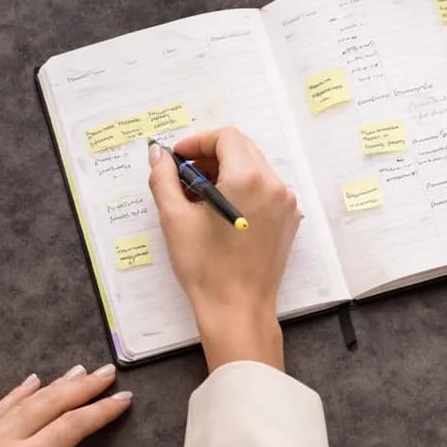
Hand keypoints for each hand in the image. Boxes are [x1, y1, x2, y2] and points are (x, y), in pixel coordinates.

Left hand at [0, 365, 131, 446]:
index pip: (71, 427)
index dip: (100, 412)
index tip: (122, 400)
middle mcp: (1, 442)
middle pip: (50, 404)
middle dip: (83, 387)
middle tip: (108, 374)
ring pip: (25, 401)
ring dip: (56, 385)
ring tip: (81, 372)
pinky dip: (19, 392)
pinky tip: (34, 381)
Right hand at [148, 128, 299, 370]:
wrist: (237, 309)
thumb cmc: (206, 268)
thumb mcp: (174, 219)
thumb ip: (163, 178)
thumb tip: (158, 154)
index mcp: (248, 178)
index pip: (225, 137)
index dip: (198, 142)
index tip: (178, 158)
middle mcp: (273, 185)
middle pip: (242, 149)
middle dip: (211, 156)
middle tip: (185, 176)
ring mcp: (285, 204)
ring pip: (254, 168)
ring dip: (227, 172)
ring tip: (200, 197)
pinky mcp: (288, 221)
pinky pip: (265, 190)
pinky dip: (243, 190)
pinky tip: (221, 212)